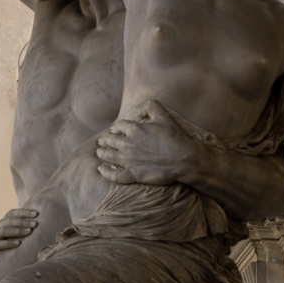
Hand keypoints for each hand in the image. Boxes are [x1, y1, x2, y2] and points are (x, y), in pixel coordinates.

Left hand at [93, 101, 214, 190]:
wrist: (184, 159)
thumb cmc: (175, 137)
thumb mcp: (164, 115)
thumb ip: (150, 106)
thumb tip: (137, 110)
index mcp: (135, 129)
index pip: (119, 126)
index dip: (116, 128)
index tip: (115, 130)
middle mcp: (128, 144)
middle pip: (111, 140)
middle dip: (106, 140)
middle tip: (102, 142)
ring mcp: (129, 160)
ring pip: (109, 156)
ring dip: (102, 153)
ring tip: (99, 152)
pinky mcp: (133, 174)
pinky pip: (114, 175)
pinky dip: (106, 172)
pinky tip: (101, 169)